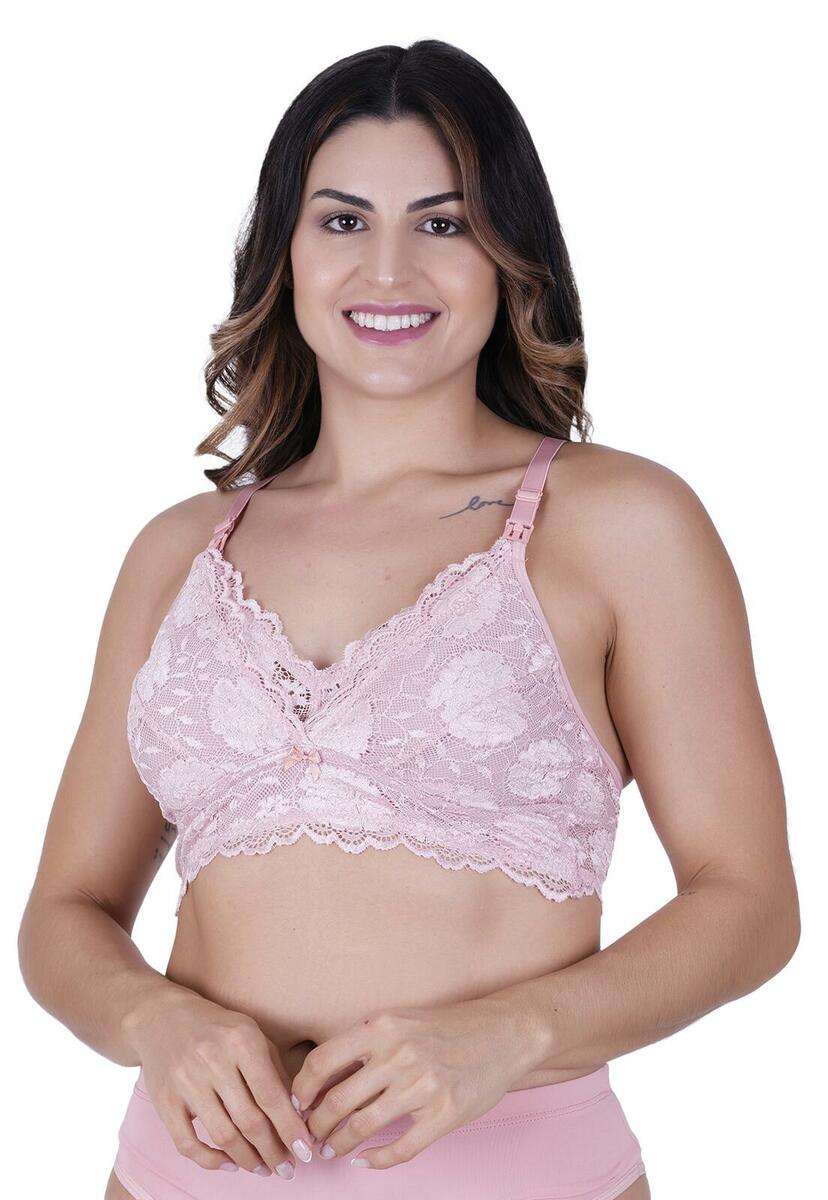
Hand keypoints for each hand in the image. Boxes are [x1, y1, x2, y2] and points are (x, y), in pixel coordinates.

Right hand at [124, 984, 314, 1178]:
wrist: (162, 1017)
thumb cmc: (217, 1028)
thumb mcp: (251, 1034)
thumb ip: (274, 1070)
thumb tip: (297, 1113)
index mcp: (241, 1040)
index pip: (271, 1094)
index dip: (290, 1127)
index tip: (305, 1151)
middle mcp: (213, 1060)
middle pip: (249, 1120)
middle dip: (273, 1151)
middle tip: (286, 1168)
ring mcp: (186, 1081)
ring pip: (223, 1135)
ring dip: (247, 1160)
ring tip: (263, 1168)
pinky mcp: (164, 1101)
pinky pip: (187, 1143)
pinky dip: (210, 1160)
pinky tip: (228, 1164)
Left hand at [289, 995, 541, 1168]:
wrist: (506, 1031)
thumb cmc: (450, 1026)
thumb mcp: (403, 1019)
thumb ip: (368, 1042)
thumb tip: (323, 1073)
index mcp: (384, 1026)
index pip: (323, 1060)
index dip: (302, 1088)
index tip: (296, 1102)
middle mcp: (400, 1054)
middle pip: (337, 1101)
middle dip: (315, 1125)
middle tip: (310, 1135)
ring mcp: (424, 1085)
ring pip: (362, 1127)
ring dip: (339, 1144)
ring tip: (332, 1150)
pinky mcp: (446, 1113)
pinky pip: (401, 1148)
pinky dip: (377, 1160)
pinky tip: (366, 1161)